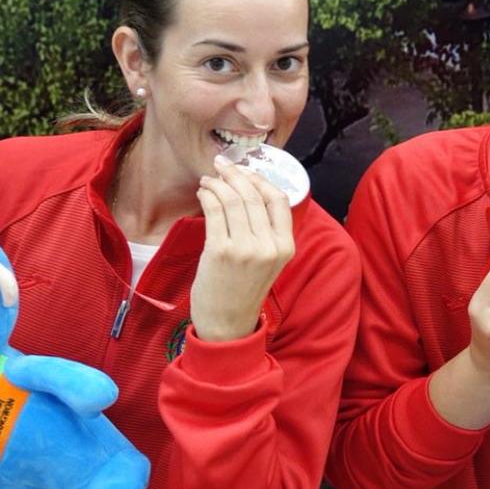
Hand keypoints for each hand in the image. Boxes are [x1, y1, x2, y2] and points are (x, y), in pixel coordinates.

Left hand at [190, 156, 294, 341]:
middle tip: (223, 165)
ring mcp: (245, 248)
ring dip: (219, 184)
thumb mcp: (268, 261)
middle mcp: (269, 246)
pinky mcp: (221, 251)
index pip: (279, 200)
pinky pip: (215, 212)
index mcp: (286, 246)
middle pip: (254, 196)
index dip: (261, 180)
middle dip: (236, 175)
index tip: (246, 171)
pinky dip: (208, 197)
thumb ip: (267, 231)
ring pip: (234, 201)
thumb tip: (249, 192)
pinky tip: (203, 193)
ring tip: (209, 180)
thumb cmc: (244, 289)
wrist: (228, 323)